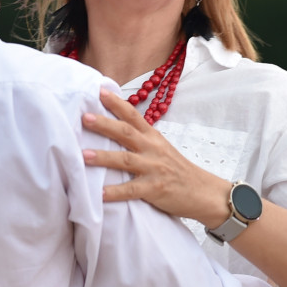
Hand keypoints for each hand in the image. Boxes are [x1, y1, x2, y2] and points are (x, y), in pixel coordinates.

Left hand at [82, 89, 230, 226]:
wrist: (203, 191)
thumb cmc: (177, 169)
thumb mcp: (160, 148)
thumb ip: (140, 139)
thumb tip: (113, 130)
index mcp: (153, 137)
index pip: (133, 115)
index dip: (116, 103)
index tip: (99, 91)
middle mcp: (152, 148)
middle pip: (126, 133)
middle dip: (104, 125)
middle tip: (84, 118)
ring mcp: (154, 168)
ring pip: (126, 160)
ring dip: (103, 157)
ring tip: (83, 155)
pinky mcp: (155, 189)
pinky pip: (132, 190)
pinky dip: (115, 192)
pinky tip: (100, 194)